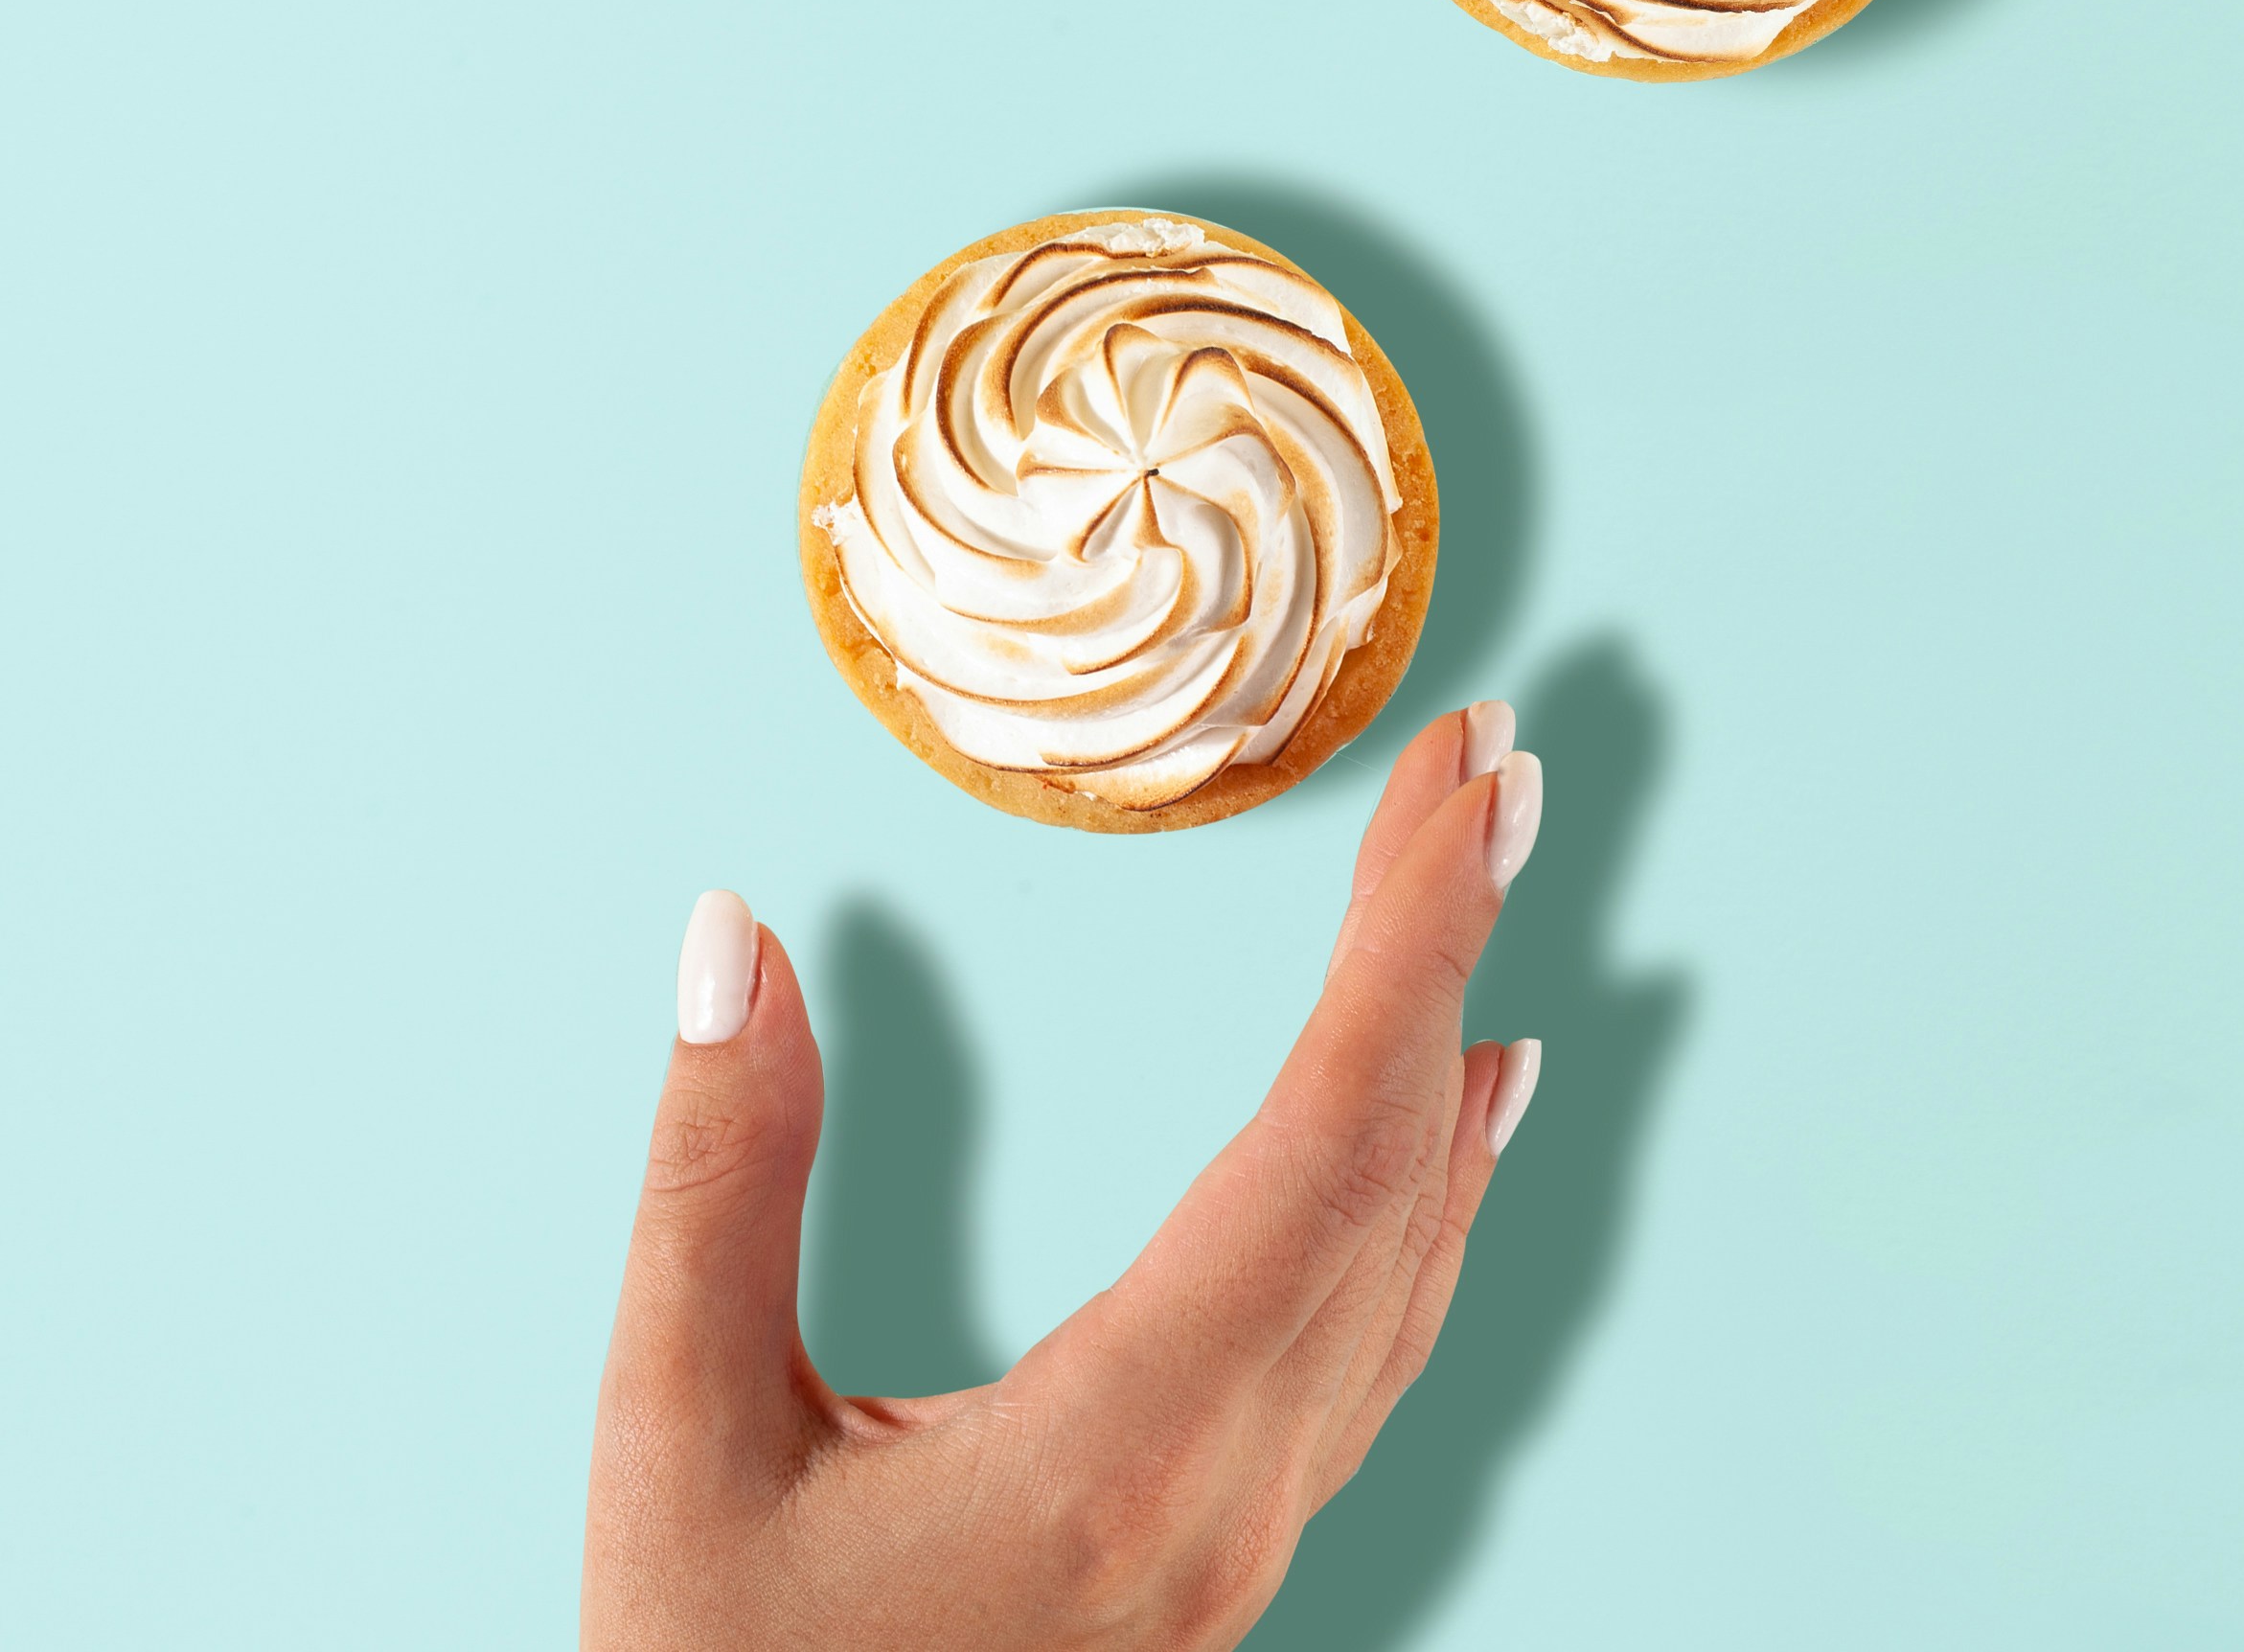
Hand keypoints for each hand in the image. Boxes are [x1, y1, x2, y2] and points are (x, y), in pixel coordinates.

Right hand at [583, 705, 1547, 1651]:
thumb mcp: (671, 1455)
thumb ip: (713, 1184)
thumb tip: (731, 939)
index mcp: (1115, 1458)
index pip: (1327, 1148)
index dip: (1407, 945)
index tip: (1466, 787)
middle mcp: (1222, 1503)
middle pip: (1390, 1177)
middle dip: (1445, 944)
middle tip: (1486, 765)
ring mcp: (1241, 1548)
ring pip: (1403, 1265)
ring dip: (1444, 1049)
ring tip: (1479, 883)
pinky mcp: (1220, 1564)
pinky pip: (1377, 1343)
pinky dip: (1430, 1191)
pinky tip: (1460, 1113)